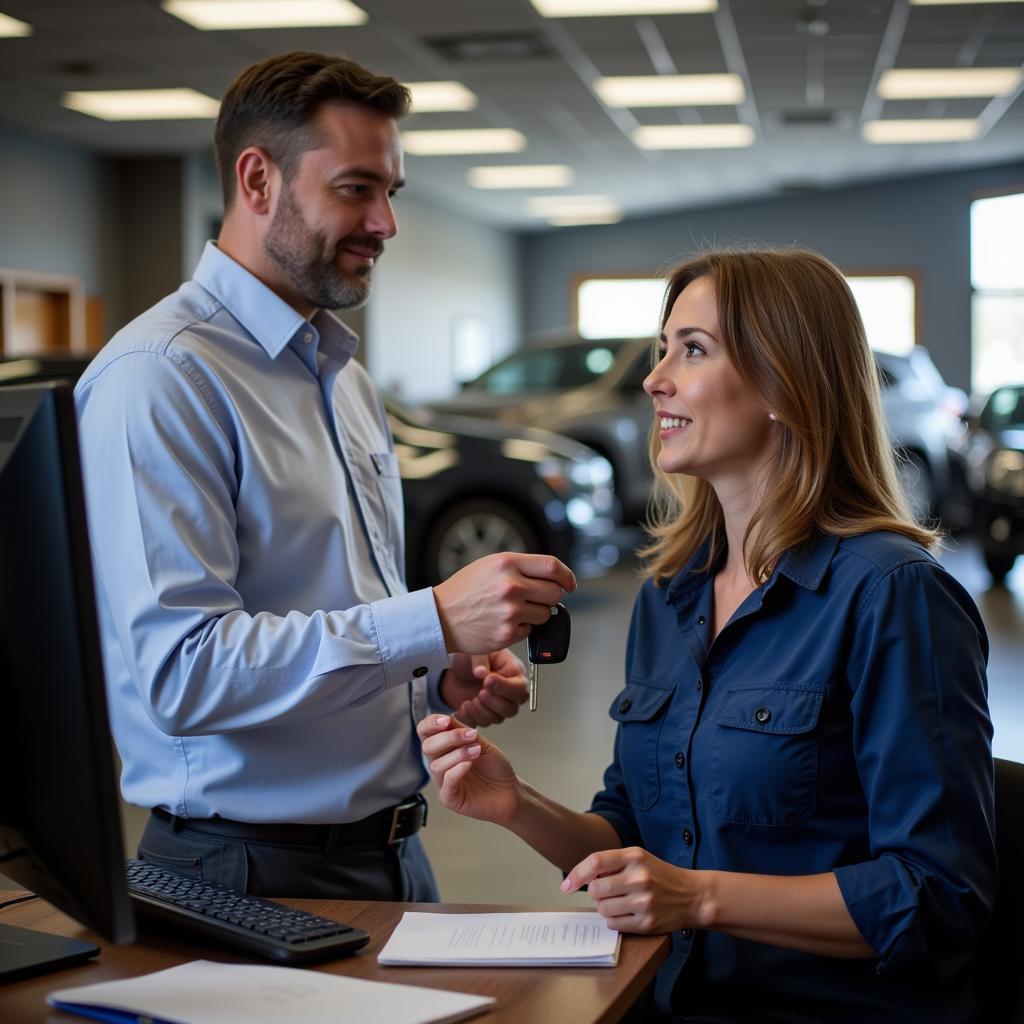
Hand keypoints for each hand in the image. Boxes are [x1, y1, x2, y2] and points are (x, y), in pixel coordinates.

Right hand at [417, 713, 519, 823]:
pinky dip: (456, 771)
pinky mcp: (449, 798)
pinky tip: (469, 764)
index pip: (425, 732)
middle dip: (448, 737)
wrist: (510, 791)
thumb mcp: (481, 743)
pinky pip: (446, 784)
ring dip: (458, 754)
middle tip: (471, 735)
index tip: (446, 720)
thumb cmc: (494, 767)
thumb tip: (446, 718)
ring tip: (477, 750)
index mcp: (444, 747)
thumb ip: (463, 732)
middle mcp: (440, 763)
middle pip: (427, 746)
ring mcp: (443, 782)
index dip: (431, 723)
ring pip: (436, 765)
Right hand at [432, 552, 575, 653]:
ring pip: (545, 614)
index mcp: (507, 563)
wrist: (440, 617)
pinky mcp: (507, 633)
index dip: (566, 576)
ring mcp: (510, 611)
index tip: (569, 584)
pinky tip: (503, 622)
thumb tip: (553, 578)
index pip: (552, 566)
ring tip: (514, 611)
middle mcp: (511, 586)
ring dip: (536, 614)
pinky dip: (522, 628)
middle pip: (555, 592)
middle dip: (550, 597)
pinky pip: (531, 630)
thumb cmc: (465, 590)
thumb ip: (521, 568)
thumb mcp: (490, 566)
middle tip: (536, 599)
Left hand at [439, 649, 527, 726]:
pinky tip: (464, 705)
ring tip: (471, 698)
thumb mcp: (476, 651)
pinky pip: (481, 724)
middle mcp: (508, 692)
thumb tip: (481, 672)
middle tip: (481, 691)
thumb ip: (480, 660)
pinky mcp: (484, 716)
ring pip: (497, 719)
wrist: (453, 673)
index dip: (504, 687)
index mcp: (513, 673)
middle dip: (493, 702)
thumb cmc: (470, 659)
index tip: (487, 680)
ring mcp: (497, 707)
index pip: (519, 688)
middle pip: (512, 709)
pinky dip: (471, 717)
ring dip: (481, 710)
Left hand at [561, 847, 706, 933]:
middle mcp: (639, 877)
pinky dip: (614, 920)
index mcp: (635, 856)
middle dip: (596, 893)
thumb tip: (581, 877)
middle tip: (607, 893)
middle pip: (596, 889)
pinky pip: (613, 924)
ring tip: (619, 903)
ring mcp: (644, 902)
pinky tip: (626, 913)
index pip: (596, 862)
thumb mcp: (639, 858)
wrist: (692, 896)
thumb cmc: (659, 875)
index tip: (566, 886)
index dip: (577, 874)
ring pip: (603, 909)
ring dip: (604, 908)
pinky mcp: (647, 923)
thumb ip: (612, 863)